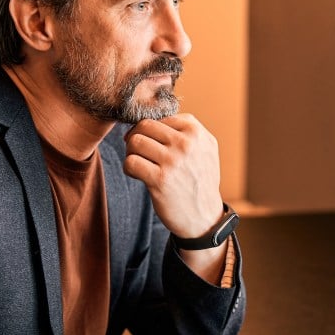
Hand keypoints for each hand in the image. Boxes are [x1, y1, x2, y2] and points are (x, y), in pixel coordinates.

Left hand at [123, 114, 224, 239]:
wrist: (204, 217)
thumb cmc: (200, 181)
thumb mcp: (205, 149)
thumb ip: (186, 130)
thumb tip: (153, 117)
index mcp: (196, 132)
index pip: (159, 118)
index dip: (150, 131)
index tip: (151, 145)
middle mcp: (186, 144)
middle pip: (144, 127)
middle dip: (137, 139)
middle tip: (140, 154)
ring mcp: (173, 161)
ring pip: (135, 142)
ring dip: (132, 153)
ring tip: (140, 164)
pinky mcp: (160, 180)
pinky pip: (131, 162)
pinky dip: (129, 168)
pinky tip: (138, 175)